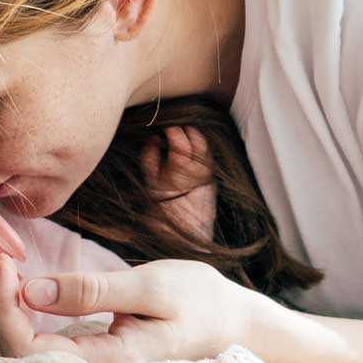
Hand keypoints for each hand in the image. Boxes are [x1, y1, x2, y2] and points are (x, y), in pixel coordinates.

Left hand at [0, 256, 268, 362]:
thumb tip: (32, 290)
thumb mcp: (152, 285)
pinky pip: (33, 350)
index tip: (5, 263)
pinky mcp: (83, 362)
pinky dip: (13, 317)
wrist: (231, 325)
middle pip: (12, 360)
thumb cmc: (198, 302)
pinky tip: (15, 288)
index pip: (27, 353)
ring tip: (2, 269)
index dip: (3, 310)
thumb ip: (93, 291)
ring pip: (17, 358)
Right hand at [141, 125, 215, 239]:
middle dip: (181, 130)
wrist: (184, 235)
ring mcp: (206, 172)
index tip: (163, 127)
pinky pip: (208, 155)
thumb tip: (154, 138)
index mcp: (179, 168)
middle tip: (171, 128)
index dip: (172, 130)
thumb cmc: (163, 209)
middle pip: (192, 139)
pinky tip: (193, 146)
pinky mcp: (212, 178)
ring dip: (193, 135)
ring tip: (183, 133)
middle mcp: (196, 168)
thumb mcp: (150, 182)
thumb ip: (150, 156)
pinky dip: (201, 146)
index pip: (179, 140)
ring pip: (203, 144)